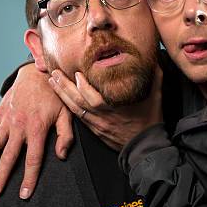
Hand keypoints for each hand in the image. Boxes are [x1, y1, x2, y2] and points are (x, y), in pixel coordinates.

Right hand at [0, 63, 72, 198]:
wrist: (38, 73)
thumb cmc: (54, 96)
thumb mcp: (67, 113)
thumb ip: (66, 136)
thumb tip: (61, 156)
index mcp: (38, 128)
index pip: (33, 159)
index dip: (29, 178)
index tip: (24, 195)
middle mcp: (19, 126)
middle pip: (9, 156)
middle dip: (1, 176)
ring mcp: (6, 120)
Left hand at [48, 66, 163, 149]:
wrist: (146, 146)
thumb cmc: (150, 120)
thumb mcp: (155, 97)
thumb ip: (154, 77)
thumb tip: (155, 59)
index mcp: (114, 108)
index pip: (93, 97)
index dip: (82, 86)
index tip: (76, 74)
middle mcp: (101, 116)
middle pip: (77, 102)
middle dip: (64, 87)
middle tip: (53, 74)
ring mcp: (97, 124)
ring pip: (74, 109)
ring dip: (62, 95)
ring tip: (52, 82)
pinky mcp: (95, 130)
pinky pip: (78, 117)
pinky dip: (69, 106)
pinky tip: (63, 98)